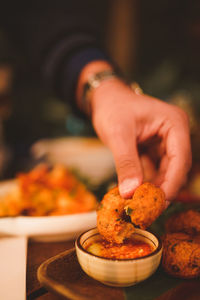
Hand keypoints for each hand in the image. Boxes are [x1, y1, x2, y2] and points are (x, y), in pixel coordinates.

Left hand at [90, 78, 191, 201]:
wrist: (105, 99)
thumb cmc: (112, 108)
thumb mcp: (118, 134)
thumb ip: (126, 162)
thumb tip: (130, 192)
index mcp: (174, 124)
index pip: (180, 158)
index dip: (172, 183)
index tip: (159, 203)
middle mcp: (174, 134)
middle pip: (175, 168)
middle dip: (162, 189)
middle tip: (148, 210)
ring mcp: (165, 142)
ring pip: (166, 172)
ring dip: (154, 188)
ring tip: (141, 206)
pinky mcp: (155, 149)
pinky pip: (155, 170)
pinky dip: (147, 182)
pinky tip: (137, 194)